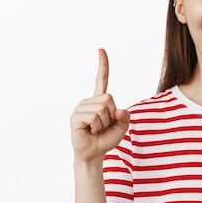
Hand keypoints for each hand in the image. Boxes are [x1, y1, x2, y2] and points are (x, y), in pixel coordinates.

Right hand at [70, 49, 129, 163]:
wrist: (94, 153)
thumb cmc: (106, 139)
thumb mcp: (122, 127)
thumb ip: (125, 117)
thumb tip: (119, 110)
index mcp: (100, 100)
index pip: (101, 79)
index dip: (102, 65)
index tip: (100, 50)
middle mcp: (89, 101)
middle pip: (108, 99)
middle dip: (111, 116)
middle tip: (103, 126)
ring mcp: (81, 108)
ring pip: (102, 109)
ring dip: (104, 124)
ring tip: (96, 130)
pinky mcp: (76, 116)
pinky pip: (94, 117)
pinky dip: (97, 127)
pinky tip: (90, 131)